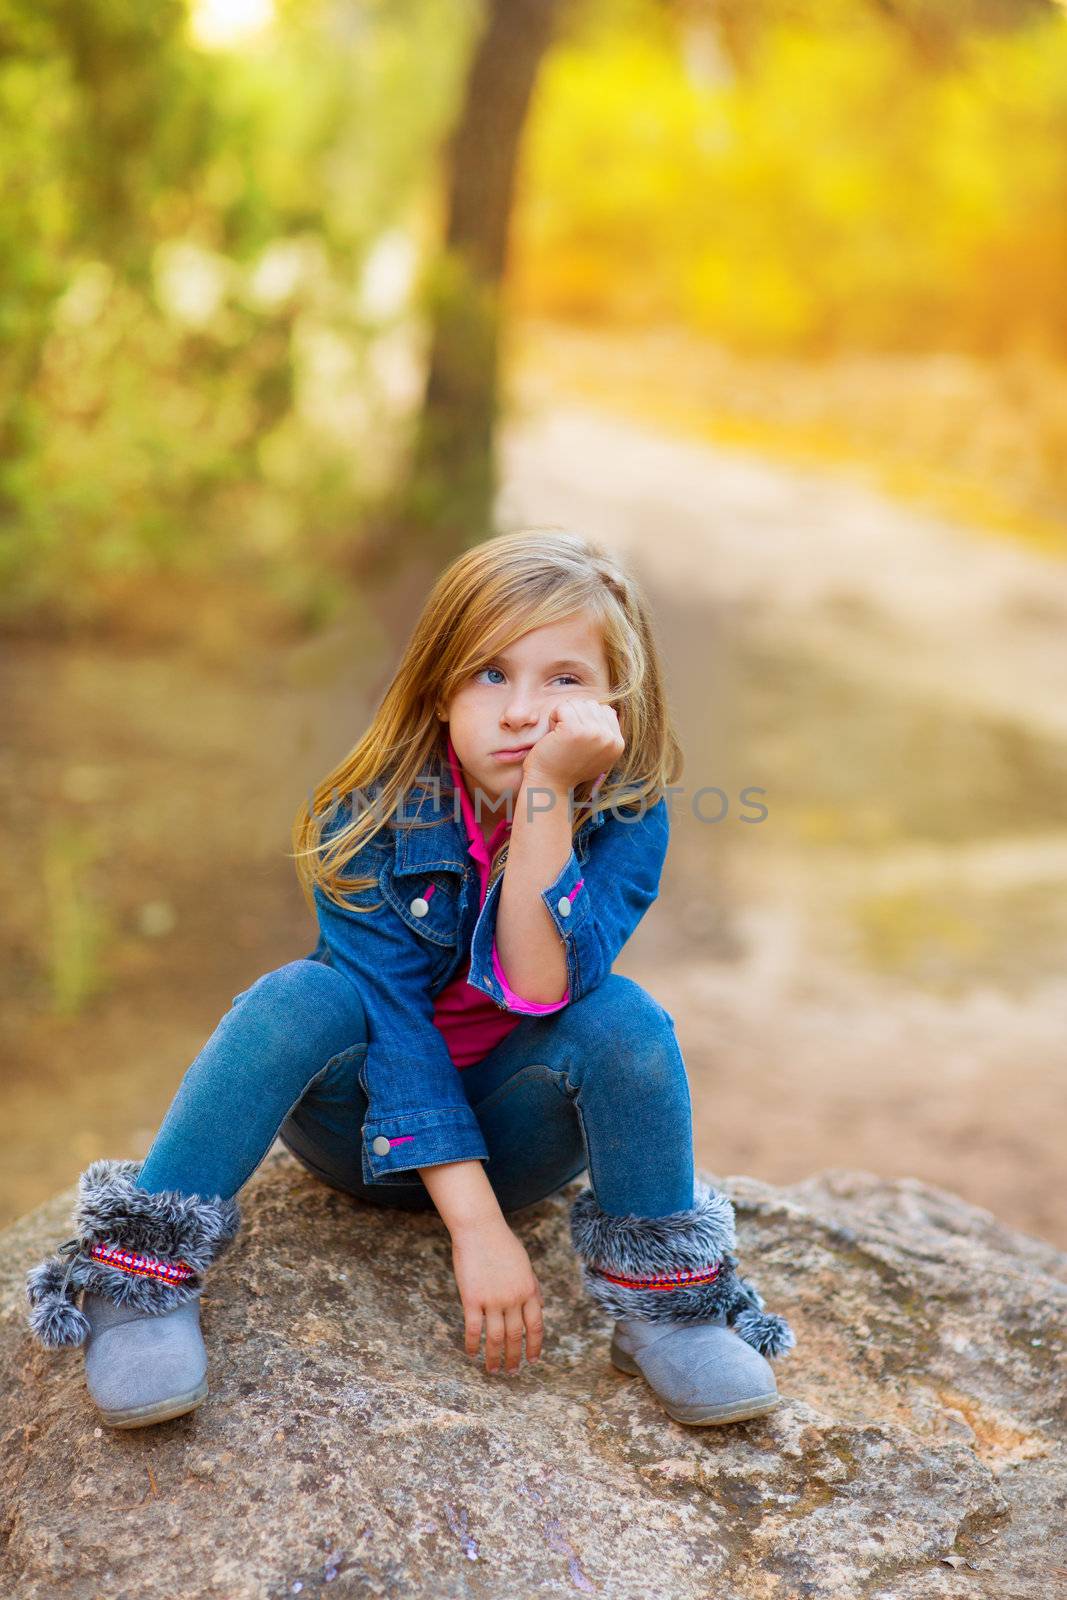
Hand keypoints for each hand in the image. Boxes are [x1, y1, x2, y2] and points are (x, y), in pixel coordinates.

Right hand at [451, 1218, 544, 1373]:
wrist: (480, 1229)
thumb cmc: (502, 1244)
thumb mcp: (525, 1265)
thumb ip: (532, 1287)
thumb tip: (539, 1307)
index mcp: (529, 1290)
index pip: (536, 1326)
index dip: (534, 1346)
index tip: (532, 1360)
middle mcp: (514, 1298)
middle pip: (516, 1336)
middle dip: (515, 1358)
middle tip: (511, 1372)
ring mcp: (493, 1300)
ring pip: (496, 1338)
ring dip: (495, 1357)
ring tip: (493, 1370)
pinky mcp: (472, 1299)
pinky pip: (474, 1329)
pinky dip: (473, 1344)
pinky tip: (471, 1353)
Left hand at [520, 697, 624, 794]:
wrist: (550, 785)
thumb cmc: (568, 768)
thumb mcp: (597, 754)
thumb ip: (606, 734)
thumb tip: (610, 710)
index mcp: (617, 744)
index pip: (605, 711)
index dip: (587, 719)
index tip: (578, 739)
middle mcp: (609, 739)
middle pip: (592, 705)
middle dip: (576, 716)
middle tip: (567, 738)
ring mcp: (593, 733)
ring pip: (577, 704)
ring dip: (564, 716)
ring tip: (561, 736)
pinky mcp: (574, 730)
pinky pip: (563, 707)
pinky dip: (554, 717)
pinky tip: (553, 734)